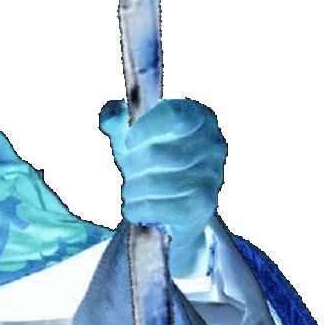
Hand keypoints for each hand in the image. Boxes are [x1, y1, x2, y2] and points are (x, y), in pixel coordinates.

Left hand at [100, 98, 225, 277]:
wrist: (171, 198)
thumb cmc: (151, 154)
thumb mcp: (131, 132)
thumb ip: (115, 116)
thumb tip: (112, 116)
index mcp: (198, 116)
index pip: (173, 115)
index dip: (145, 128)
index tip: (129, 141)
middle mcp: (213, 143)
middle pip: (158, 152)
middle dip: (132, 163)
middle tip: (127, 169)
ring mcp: (212, 175)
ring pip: (160, 182)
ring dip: (134, 188)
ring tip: (128, 190)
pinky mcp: (205, 204)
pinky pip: (166, 208)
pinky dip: (142, 209)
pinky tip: (132, 208)